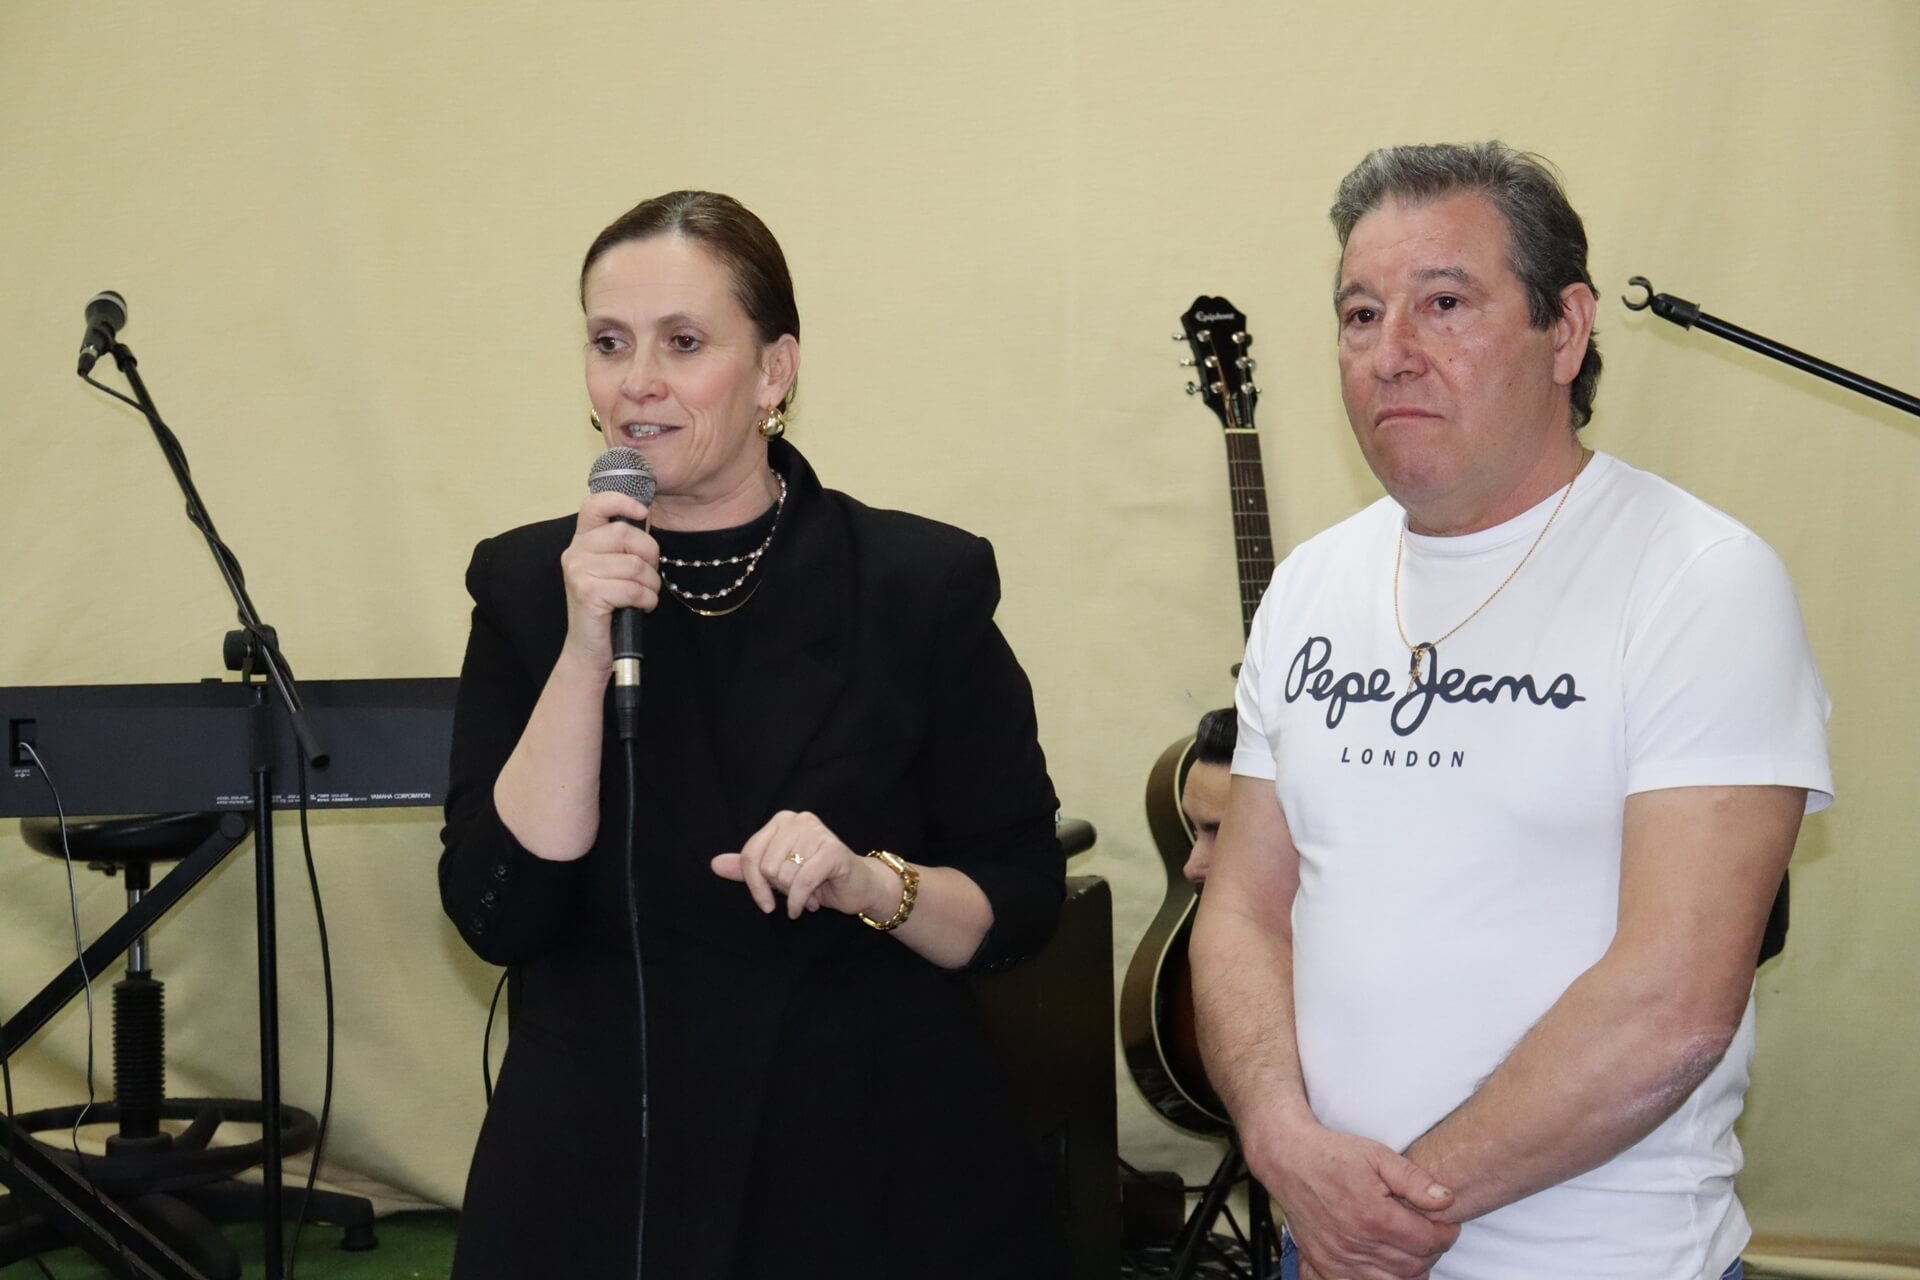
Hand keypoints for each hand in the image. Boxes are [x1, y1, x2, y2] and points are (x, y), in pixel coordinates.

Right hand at [557, 490, 658, 667]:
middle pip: (625, 533)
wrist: (590, 649)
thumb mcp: (614, 569)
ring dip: (651, 584)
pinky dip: (647, 600)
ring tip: (644, 596)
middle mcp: (575, 552)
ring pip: (635, 564)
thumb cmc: (609, 607)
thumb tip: (645, 514)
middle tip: (649, 576)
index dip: (621, 500)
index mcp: (582, 541)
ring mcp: (578, 572)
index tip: (642, 512)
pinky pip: (633, 588)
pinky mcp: (588, 593)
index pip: (595, 503)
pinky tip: (641, 607)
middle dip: (649, 554)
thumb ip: (624, 543)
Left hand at [711, 810, 898, 920]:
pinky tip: (807, 906)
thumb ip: (748, 869)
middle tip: (798, 892)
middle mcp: (799, 820)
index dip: (753, 884)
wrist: (858, 888)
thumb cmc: (816, 880)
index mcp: (782, 821)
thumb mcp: (777, 875)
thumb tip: (714, 864)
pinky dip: (800, 900)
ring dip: (795, 895)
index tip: (765, 903)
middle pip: (766, 866)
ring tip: (809, 895)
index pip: (750, 854)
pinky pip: (802, 881)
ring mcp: (818, 832)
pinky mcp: (833, 851)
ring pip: (784, 874)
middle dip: (781, 889)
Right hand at [1252, 1123, 1455, 1279]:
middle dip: (1431, 1250)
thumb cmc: (1334, 1156)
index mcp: (1374, 1216)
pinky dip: (1383, 1278)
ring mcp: (1340, 1259)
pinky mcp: (1326, 1266)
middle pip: (1415, 1265)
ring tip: (1411, 1245)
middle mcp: (1356, 1243)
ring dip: (1411, 1267)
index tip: (1447, 1223)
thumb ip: (1415, 1179)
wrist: (1290, 1161)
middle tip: (1430, 1231)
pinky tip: (1387, 1261)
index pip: (1428, 1241)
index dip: (1446, 1233)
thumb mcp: (1379, 1156)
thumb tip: (1446, 1199)